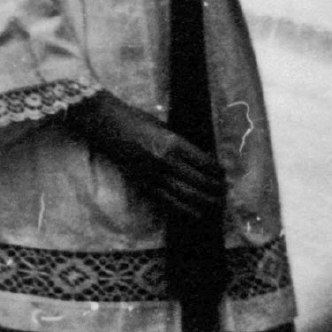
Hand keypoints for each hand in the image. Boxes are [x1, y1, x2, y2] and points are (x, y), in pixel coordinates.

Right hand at [73, 91, 225, 220]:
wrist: (107, 125)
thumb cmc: (135, 119)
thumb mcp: (162, 126)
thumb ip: (180, 143)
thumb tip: (201, 158)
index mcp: (172, 143)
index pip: (204, 164)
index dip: (217, 172)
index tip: (224, 175)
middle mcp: (166, 162)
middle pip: (199, 184)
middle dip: (216, 191)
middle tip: (225, 193)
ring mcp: (155, 177)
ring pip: (187, 198)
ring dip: (205, 204)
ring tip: (216, 206)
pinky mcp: (145, 186)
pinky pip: (170, 203)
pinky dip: (186, 210)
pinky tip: (197, 212)